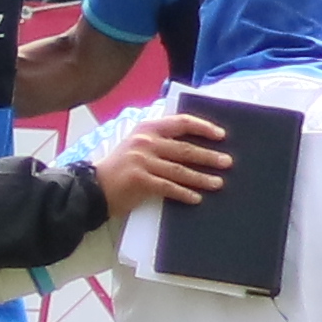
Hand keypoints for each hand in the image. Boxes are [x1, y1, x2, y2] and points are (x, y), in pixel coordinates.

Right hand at [92, 103, 233, 208]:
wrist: (94, 187)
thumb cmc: (121, 167)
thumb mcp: (138, 145)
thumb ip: (161, 141)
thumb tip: (196, 145)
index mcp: (148, 128)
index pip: (181, 123)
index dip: (203, 127)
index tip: (221, 135)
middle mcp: (145, 142)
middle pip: (185, 149)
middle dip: (209, 156)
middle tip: (228, 162)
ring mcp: (141, 161)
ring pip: (179, 170)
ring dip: (201, 177)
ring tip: (219, 183)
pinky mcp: (139, 180)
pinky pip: (168, 187)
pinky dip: (184, 193)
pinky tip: (197, 198)